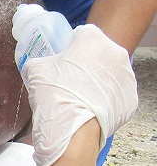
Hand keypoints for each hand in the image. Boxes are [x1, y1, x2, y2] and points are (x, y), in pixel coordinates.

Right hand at [22, 24, 137, 165]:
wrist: (72, 131)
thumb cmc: (54, 96)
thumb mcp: (35, 70)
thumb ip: (40, 61)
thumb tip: (40, 65)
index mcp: (93, 39)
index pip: (82, 34)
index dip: (71, 46)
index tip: (63, 60)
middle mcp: (116, 53)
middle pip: (98, 54)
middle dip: (86, 64)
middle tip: (69, 80)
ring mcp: (126, 77)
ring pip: (108, 74)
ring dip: (96, 81)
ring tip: (78, 97)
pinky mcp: (131, 98)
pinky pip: (115, 94)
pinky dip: (104, 99)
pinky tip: (89, 109)